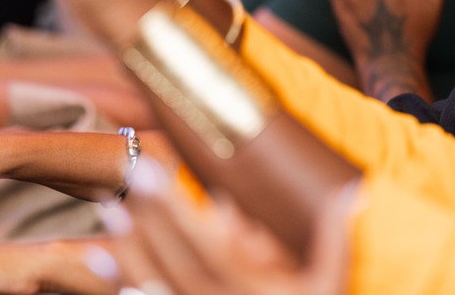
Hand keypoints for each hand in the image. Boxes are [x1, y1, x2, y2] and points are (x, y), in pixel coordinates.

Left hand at [105, 161, 352, 294]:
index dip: (177, 211)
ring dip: (131, 253)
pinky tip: (104, 264)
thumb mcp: (335, 287)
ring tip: (110, 213)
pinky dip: (129, 290)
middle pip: (180, 266)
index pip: (211, 249)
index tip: (149, 171)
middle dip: (152, 222)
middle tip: (128, 180)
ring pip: (160, 292)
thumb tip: (349, 195)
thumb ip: (338, 244)